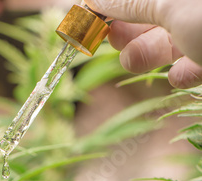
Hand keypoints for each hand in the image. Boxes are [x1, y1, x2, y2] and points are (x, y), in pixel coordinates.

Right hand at [85, 0, 201, 87]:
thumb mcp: (170, 5)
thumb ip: (132, 3)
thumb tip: (95, 0)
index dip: (107, 7)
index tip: (87, 20)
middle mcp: (189, 7)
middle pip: (148, 18)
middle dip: (126, 32)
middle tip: (111, 38)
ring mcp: (201, 32)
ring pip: (165, 44)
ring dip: (144, 55)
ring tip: (133, 62)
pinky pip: (189, 66)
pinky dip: (179, 74)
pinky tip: (178, 75)